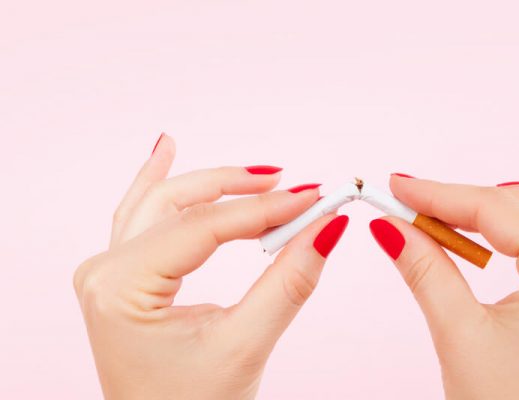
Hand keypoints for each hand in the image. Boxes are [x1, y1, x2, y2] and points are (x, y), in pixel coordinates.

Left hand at [74, 135, 348, 398]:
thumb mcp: (245, 346)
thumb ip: (288, 283)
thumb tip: (329, 228)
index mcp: (120, 287)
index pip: (205, 227)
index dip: (265, 209)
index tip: (316, 197)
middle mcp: (104, 272)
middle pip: (178, 202)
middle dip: (238, 188)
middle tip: (292, 184)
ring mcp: (107, 274)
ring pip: (161, 203)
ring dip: (210, 185)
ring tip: (256, 173)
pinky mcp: (122, 279)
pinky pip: (141, 217)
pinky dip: (162, 185)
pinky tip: (167, 151)